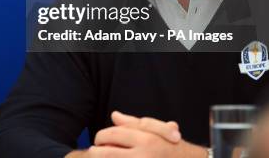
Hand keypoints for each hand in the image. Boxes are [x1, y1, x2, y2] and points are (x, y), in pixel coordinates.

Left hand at [65, 112, 205, 157]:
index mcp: (146, 141)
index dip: (100, 137)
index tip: (98, 140)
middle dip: (95, 152)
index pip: (111, 135)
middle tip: (94, 152)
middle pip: (104, 153)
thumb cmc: (174, 150)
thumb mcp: (158, 132)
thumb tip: (114, 116)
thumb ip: (134, 124)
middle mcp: (143, 157)